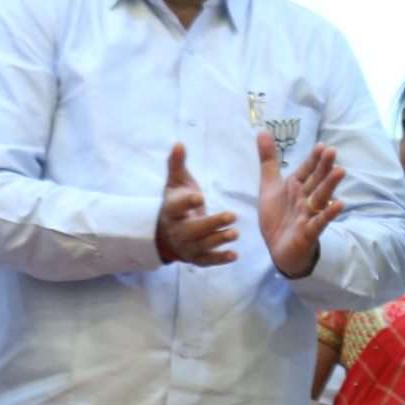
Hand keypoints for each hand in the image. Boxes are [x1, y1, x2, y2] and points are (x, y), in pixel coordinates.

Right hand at [155, 143, 238, 266]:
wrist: (168, 232)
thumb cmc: (177, 201)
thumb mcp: (176, 182)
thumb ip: (177, 164)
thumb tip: (179, 143)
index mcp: (171, 209)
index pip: (177, 206)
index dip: (187, 202)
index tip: (200, 196)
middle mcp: (177, 230)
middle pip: (192, 229)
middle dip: (211, 223)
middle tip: (232, 215)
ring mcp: (186, 246)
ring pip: (201, 245)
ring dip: (218, 240)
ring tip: (236, 234)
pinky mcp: (196, 258)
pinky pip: (207, 260)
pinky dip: (219, 259)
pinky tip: (234, 255)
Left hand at [259, 135, 344, 280]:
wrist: (278, 248)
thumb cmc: (278, 216)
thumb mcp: (269, 186)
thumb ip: (268, 160)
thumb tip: (262, 130)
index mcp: (296, 186)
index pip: (307, 169)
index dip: (313, 159)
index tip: (322, 145)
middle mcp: (305, 198)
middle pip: (316, 180)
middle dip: (323, 167)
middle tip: (332, 151)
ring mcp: (308, 214)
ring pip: (320, 198)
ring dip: (329, 185)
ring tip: (340, 171)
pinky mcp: (309, 231)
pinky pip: (319, 222)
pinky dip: (328, 214)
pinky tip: (339, 205)